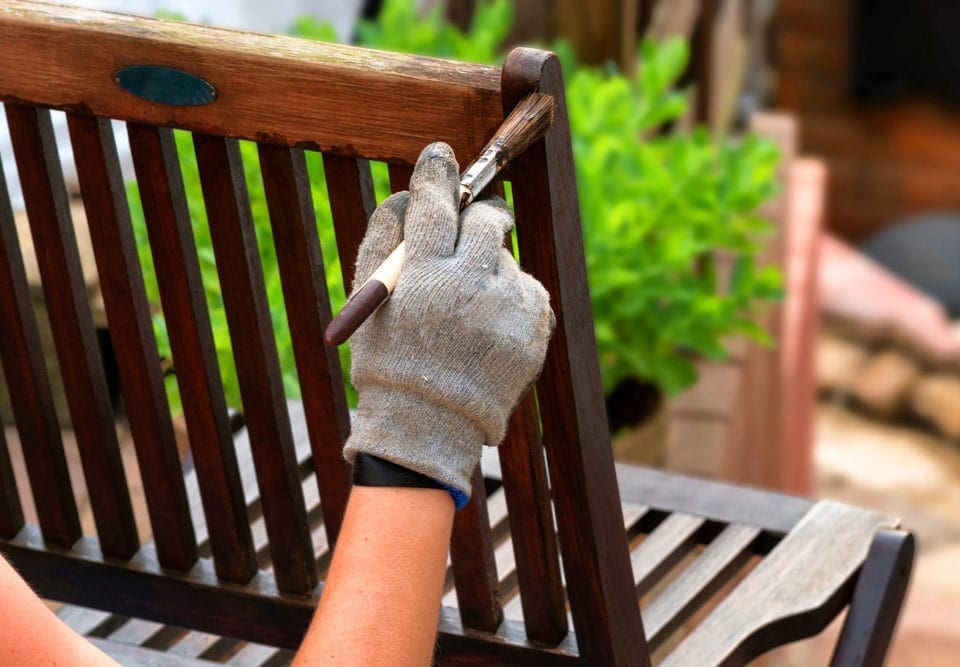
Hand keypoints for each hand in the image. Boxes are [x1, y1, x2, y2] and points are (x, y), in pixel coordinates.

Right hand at [343, 142, 553, 499]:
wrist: (431, 424)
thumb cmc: (391, 359)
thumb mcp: (370, 302)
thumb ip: (384, 241)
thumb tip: (406, 194)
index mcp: (423, 275)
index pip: (435, 204)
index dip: (437, 175)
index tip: (440, 157)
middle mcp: (470, 283)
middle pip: (488, 218)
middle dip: (479, 217)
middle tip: (469, 232)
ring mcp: (509, 305)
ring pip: (507, 256)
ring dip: (489, 267)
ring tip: (470, 308)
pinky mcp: (536, 324)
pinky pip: (528, 288)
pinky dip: (511, 298)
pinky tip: (489, 328)